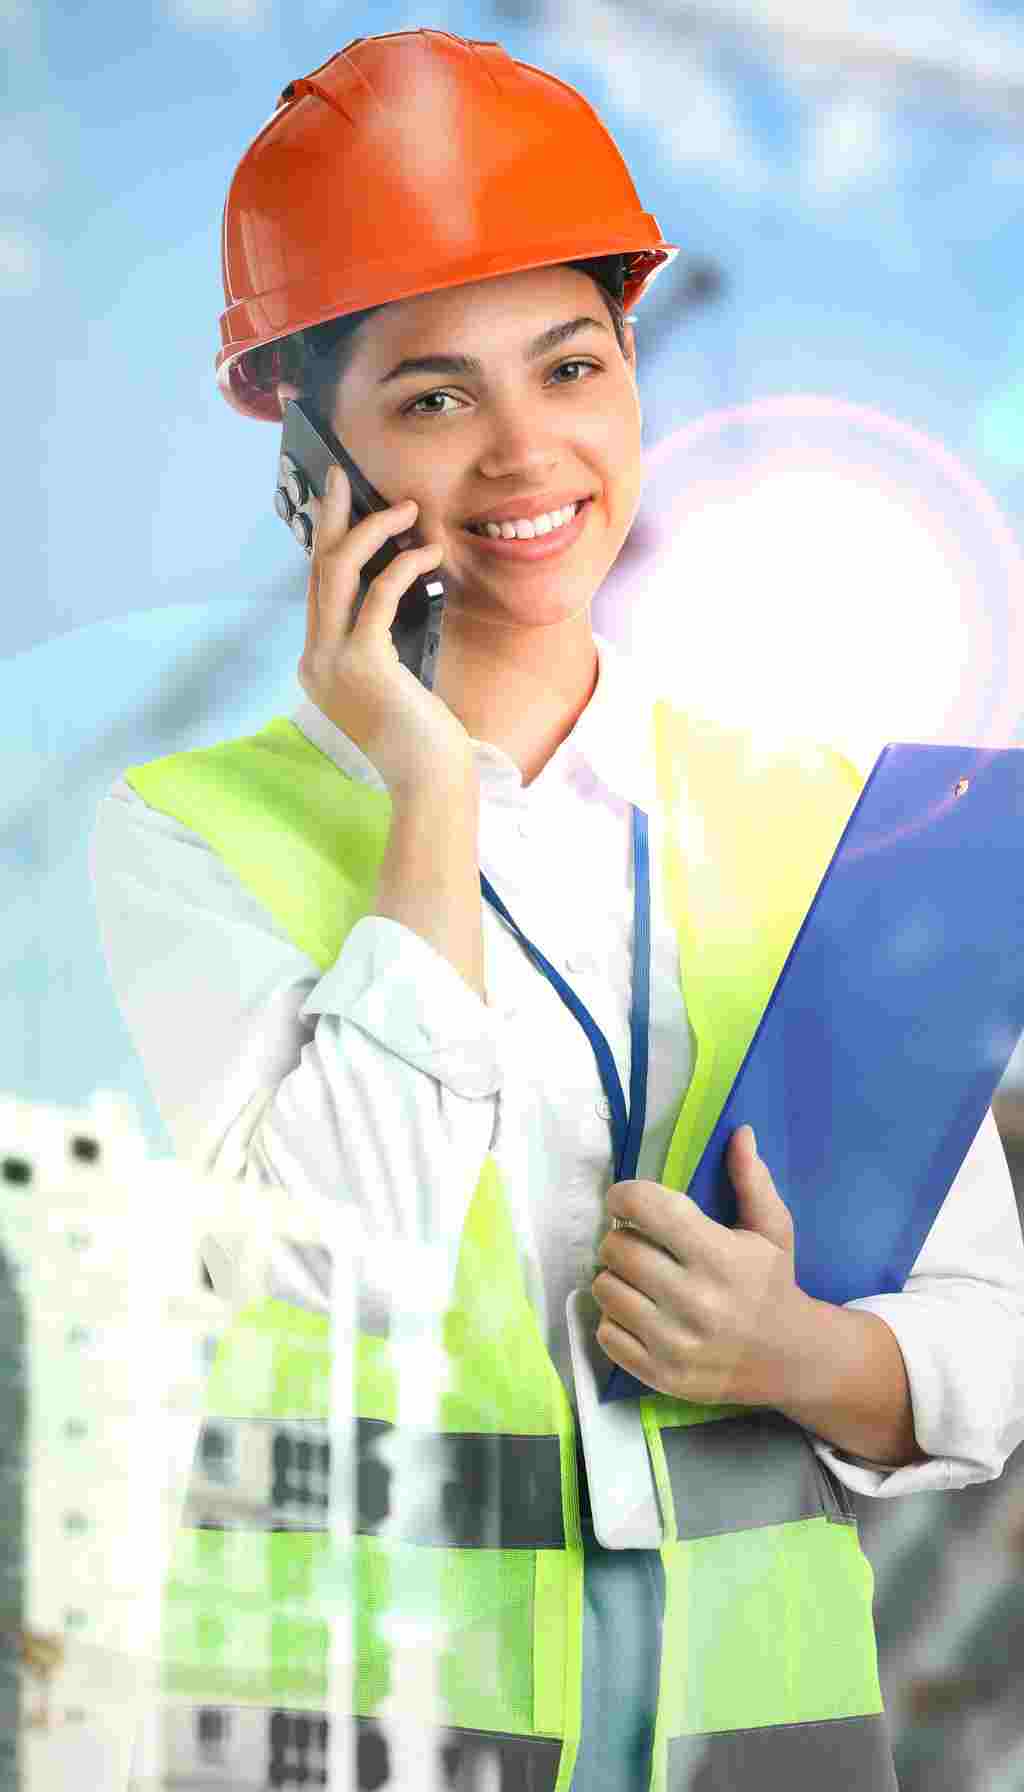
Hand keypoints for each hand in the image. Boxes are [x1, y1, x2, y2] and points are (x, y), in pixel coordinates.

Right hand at [297, 463, 473, 796]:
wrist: (428, 780)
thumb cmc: (421, 735)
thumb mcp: (391, 683)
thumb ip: (379, 645)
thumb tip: (393, 592)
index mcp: (318, 665)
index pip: (319, 591)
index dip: (331, 544)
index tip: (343, 507)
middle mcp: (315, 660)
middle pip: (318, 571)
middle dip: (332, 517)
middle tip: (342, 476)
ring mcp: (332, 661)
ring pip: (339, 572)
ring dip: (372, 531)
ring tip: (405, 508)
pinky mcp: (363, 661)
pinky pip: (379, 594)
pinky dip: (404, 565)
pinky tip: (429, 552)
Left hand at [591, 1125, 802, 1405]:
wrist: (792, 1361)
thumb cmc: (774, 1286)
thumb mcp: (773, 1230)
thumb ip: (751, 1180)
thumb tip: (740, 1131)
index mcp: (720, 1257)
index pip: (647, 1209)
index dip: (625, 1195)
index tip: (625, 1200)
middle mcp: (695, 1302)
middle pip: (617, 1249)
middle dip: (620, 1238)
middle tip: (637, 1242)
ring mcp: (674, 1343)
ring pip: (605, 1290)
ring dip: (616, 1278)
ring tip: (639, 1278)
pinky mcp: (659, 1375)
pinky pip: (605, 1334)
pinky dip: (615, 1320)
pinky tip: (641, 1313)